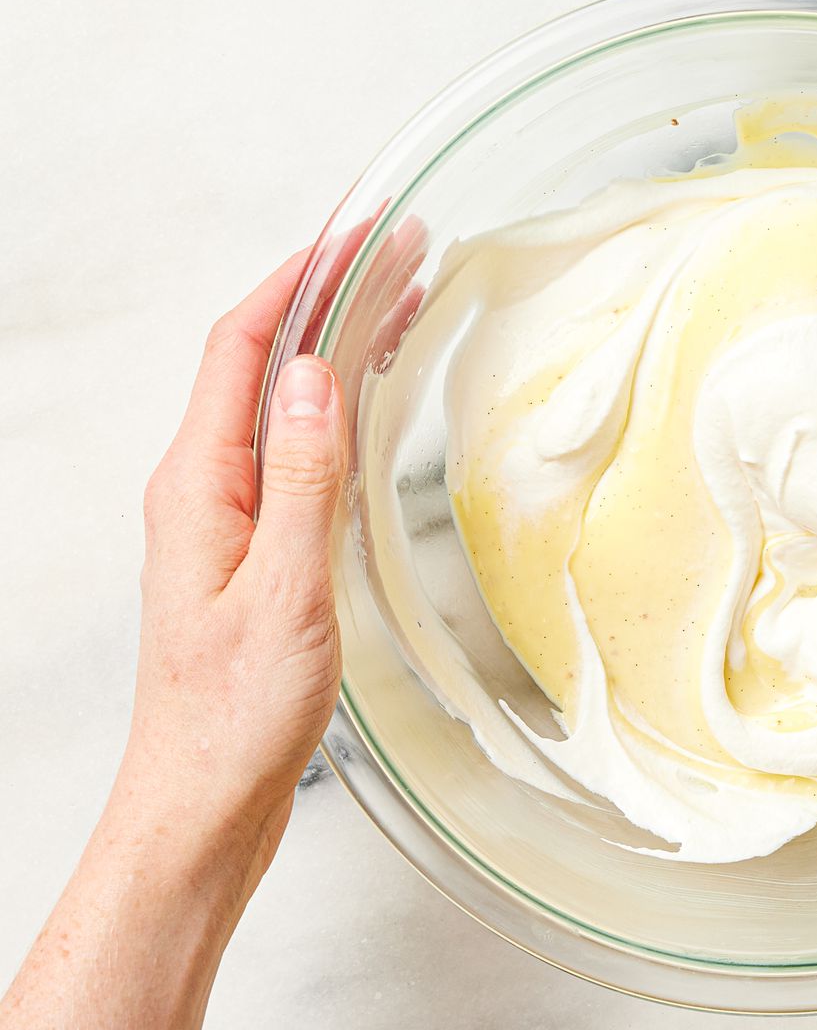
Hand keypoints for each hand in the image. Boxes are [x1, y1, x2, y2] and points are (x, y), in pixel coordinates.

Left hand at [128, 248, 348, 864]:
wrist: (205, 796)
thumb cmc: (237, 712)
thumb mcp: (284, 592)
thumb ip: (301, 480)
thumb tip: (317, 375)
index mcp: (200, 484)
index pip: (245, 345)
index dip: (302, 278)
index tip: (361, 233)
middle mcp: (205, 487)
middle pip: (264, 360)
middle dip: (329, 295)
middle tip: (402, 250)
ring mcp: (227, 516)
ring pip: (283, 401)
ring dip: (336, 344)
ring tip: (401, 301)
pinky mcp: (253, 546)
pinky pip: (295, 447)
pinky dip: (337, 404)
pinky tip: (369, 398)